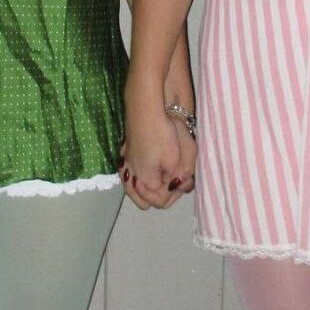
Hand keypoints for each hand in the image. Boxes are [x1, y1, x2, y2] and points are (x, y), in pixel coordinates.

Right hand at [120, 96, 195, 210]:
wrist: (145, 107)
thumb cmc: (162, 134)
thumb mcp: (177, 160)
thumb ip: (177, 179)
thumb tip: (177, 187)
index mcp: (144, 181)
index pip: (159, 201)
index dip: (174, 194)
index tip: (183, 181)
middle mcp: (131, 175)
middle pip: (144, 200)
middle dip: (161, 194)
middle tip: (175, 181)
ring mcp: (126, 163)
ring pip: (135, 188)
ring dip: (149, 187)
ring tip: (165, 176)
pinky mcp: (126, 151)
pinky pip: (131, 173)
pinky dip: (141, 174)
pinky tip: (151, 165)